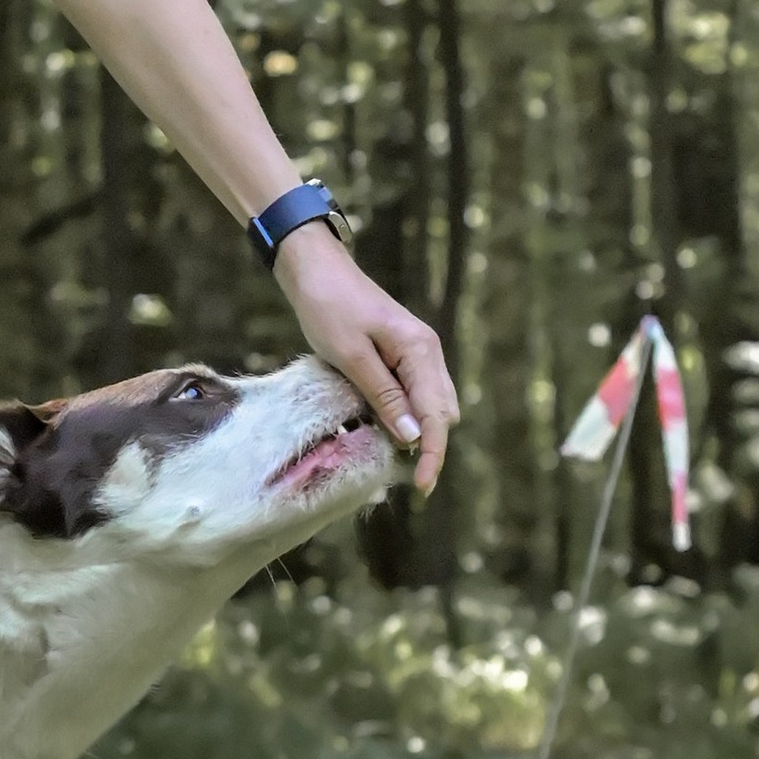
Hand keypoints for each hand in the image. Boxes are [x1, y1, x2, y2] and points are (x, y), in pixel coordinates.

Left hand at [272, 223, 457, 492]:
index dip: (433, 453)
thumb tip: (414, 438)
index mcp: (420, 351)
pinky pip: (414, 392)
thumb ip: (384, 397)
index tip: (424, 487)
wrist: (315, 270)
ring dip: (417, 430)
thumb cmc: (329, 308)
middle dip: (429, 444)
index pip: (437, 415)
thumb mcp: (352, 357)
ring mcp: (417, 351)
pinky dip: (404, 413)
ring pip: (431, 404)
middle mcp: (427, 352)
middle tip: (400, 473)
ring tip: (388, 452)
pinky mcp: (402, 353)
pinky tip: (382, 424)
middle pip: (442, 412)